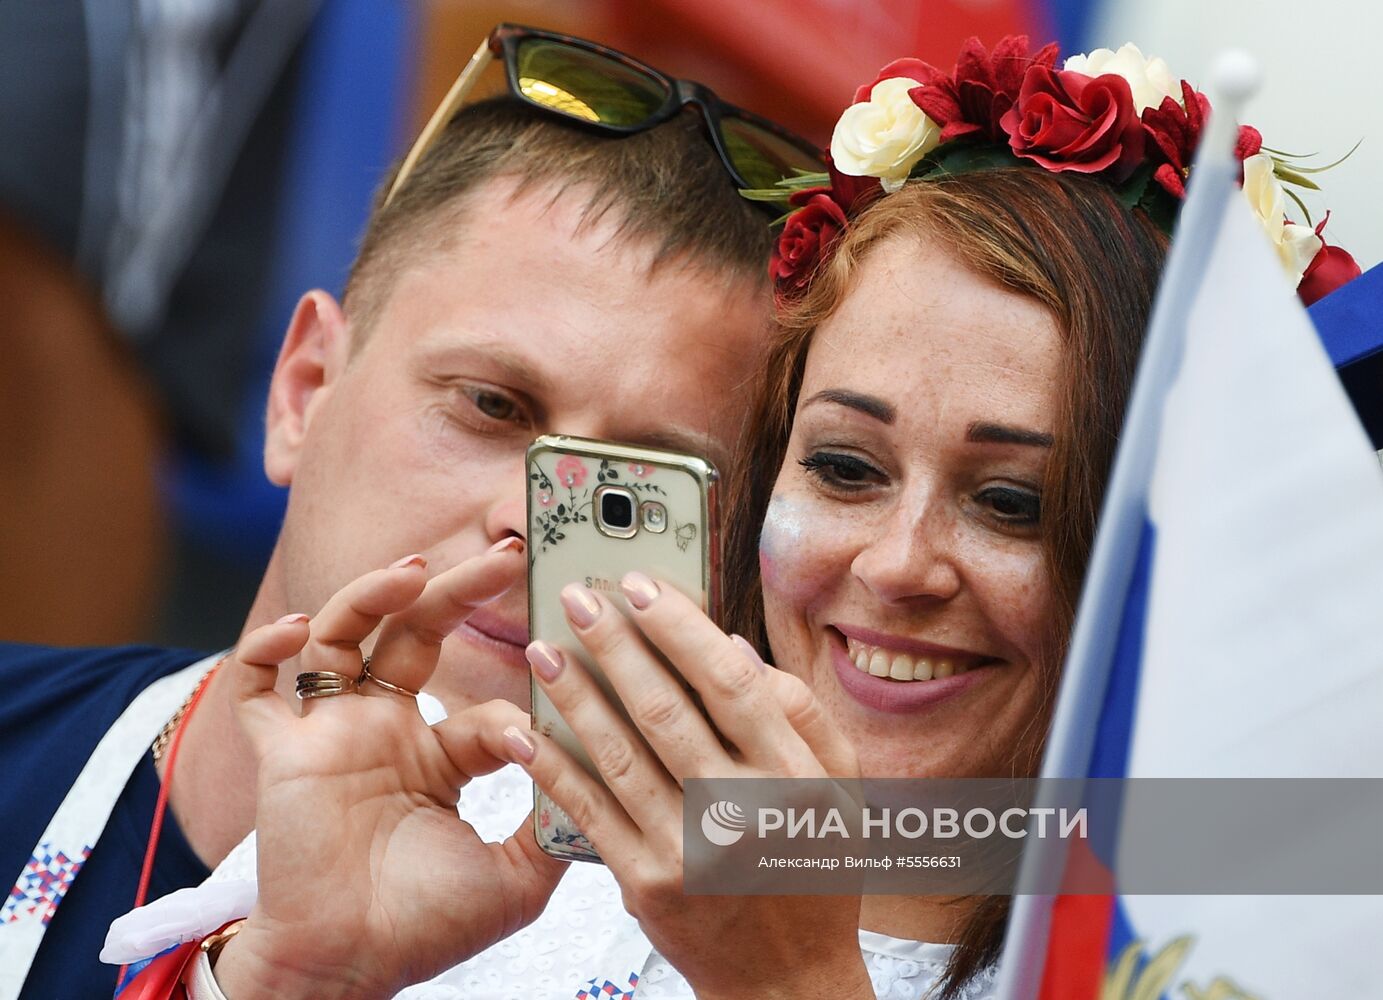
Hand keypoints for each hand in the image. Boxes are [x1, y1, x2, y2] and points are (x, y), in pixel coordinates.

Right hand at [213, 542, 565, 999]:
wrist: (349, 967)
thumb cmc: (424, 928)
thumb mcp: (516, 874)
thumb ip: (556, 823)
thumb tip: (609, 776)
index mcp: (438, 759)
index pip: (482, 698)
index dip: (517, 690)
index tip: (557, 672)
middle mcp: (386, 734)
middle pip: (416, 636)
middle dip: (456, 591)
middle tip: (504, 554)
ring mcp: (331, 737)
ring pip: (344, 637)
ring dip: (371, 594)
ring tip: (412, 568)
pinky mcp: (282, 752)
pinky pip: (255, 689)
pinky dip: (266, 649)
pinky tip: (300, 629)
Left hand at [500, 573, 873, 999]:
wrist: (787, 979)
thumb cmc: (814, 871)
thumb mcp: (843, 790)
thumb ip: (800, 714)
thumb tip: (734, 648)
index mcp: (794, 777)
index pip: (731, 682)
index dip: (680, 627)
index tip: (641, 585)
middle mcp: (742, 811)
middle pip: (666, 708)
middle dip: (614, 644)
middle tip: (578, 598)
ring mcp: (690, 850)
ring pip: (619, 753)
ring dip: (573, 695)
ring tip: (543, 649)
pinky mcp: (646, 884)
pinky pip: (589, 812)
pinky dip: (553, 768)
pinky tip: (525, 731)